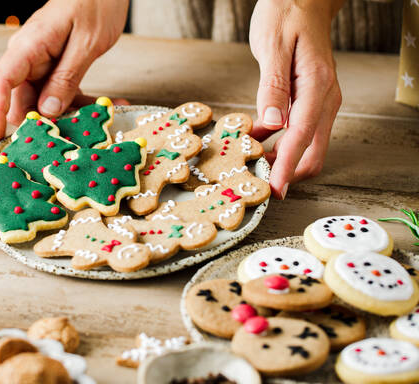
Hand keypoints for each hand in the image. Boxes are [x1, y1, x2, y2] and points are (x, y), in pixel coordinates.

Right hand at [0, 0, 128, 148]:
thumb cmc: (94, 2)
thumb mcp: (86, 43)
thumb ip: (66, 78)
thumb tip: (48, 112)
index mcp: (27, 48)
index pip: (0, 85)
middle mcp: (28, 58)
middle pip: (23, 102)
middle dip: (45, 125)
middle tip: (72, 142)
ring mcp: (41, 65)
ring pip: (46, 104)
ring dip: (72, 116)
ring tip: (100, 123)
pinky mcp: (56, 68)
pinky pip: (63, 94)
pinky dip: (83, 103)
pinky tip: (108, 108)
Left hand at [248, 0, 343, 198]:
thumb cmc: (286, 15)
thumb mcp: (272, 47)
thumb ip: (273, 86)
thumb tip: (273, 124)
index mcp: (317, 86)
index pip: (302, 137)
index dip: (287, 167)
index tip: (274, 190)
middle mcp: (324, 98)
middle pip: (312, 151)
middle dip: (287, 172)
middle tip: (256, 183)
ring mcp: (320, 101)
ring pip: (306, 145)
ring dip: (282, 160)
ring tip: (250, 165)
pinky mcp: (310, 101)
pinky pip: (298, 132)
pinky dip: (279, 144)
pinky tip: (254, 142)